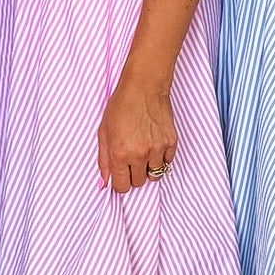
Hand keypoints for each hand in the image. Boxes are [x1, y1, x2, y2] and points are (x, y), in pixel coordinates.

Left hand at [98, 70, 176, 193]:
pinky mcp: (170, 143)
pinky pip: (167, 162)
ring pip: (155, 175)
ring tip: (143, 153)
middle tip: (131, 161)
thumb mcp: (104, 132)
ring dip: (148, 168)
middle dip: (133, 175)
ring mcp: (157, 150)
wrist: (144, 87)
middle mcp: (139, 155)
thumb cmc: (121, 105)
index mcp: (120, 154)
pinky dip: (161, 158)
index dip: (120, 183)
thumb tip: (104, 180)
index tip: (121, 177)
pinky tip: (154, 146)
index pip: (122, 186)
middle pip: (138, 183)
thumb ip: (103, 159)